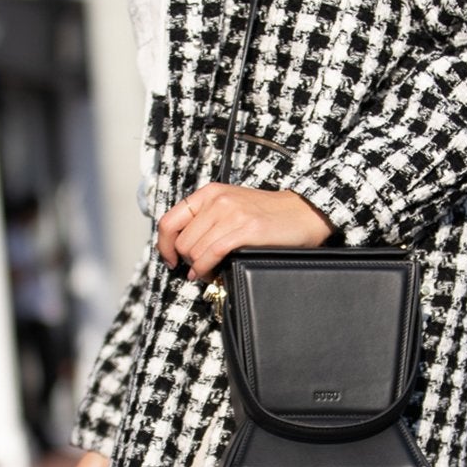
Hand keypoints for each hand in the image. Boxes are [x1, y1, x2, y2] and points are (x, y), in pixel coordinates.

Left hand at [157, 183, 332, 279]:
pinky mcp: (246, 229)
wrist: (303, 212)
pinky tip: (209, 274)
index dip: (163, 246)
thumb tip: (181, 248)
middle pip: (181, 241)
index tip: (170, 260)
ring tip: (209, 272)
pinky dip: (205, 269)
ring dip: (198, 268)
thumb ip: (206, 220)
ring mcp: (231, 214)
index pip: (168, 221)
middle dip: (186, 261)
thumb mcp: (231, 206)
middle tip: (199, 269)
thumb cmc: (267, 214)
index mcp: (209, 193)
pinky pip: (211, 254)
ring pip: (194, 250)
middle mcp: (217, 200)